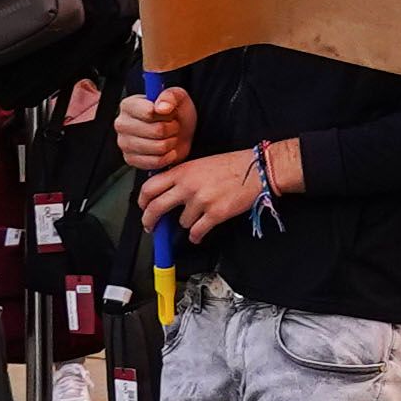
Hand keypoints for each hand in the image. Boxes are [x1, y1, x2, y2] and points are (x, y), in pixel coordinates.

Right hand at [117, 87, 194, 171]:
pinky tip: (167, 150)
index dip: (166, 114)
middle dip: (172, 129)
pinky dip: (168, 157)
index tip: (168, 112)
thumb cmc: (176, 114)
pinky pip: (156, 162)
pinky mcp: (130, 159)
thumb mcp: (179, 98)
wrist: (182, 134)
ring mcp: (124, 143)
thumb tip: (161, 107)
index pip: (149, 112)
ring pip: (158, 147)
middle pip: (156, 131)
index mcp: (129, 105)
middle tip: (172, 126)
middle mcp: (121, 124)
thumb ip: (170, 96)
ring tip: (169, 136)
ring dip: (171, 143)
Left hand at [137, 151, 266, 241]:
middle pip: (156, 207)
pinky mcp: (215, 214)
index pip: (149, 187)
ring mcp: (201, 201)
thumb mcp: (199, 164)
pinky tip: (198, 235)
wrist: (258, 170)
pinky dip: (196, 236)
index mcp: (182, 171)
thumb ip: (181, 176)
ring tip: (197, 219)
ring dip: (188, 223)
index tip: (143, 207)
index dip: (142, 201)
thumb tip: (167, 192)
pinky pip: (197, 231)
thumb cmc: (233, 165)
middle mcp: (187, 186)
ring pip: (181, 222)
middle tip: (151, 226)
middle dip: (150, 220)